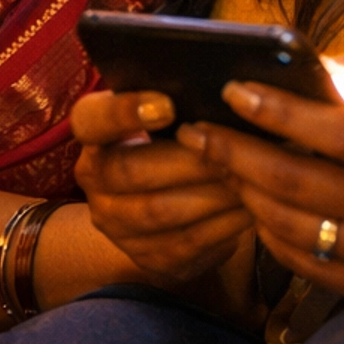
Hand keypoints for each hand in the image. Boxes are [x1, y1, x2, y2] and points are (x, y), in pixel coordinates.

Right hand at [72, 88, 256, 298]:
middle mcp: (94, 179)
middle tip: (234, 148)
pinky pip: (185, 243)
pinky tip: (252, 207)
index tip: (169, 105)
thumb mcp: (172, 113)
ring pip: (159, 212)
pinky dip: (222, 224)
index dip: (124, 112)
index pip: (91, 119)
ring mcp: (116, 225)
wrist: (170, 205)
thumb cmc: (179, 139)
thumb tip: (230, 86)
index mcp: (94, 132)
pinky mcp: (148, 257)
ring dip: (209, 193)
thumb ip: (184, 99)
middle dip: (186, 160)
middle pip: (128, 171)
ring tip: (251, 176)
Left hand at [177, 59, 343, 302]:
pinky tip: (249, 198)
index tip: (236, 92)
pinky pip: (301, 260)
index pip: (342, 136)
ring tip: (213, 159)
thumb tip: (308, 64)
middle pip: (300, 185)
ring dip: (242, 190)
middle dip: (235, 153)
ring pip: (291, 226)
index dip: (282, 114)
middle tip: (195, 129)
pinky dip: (267, 228)